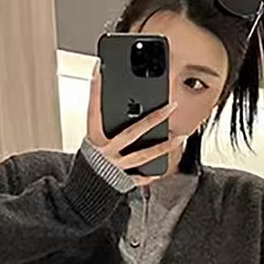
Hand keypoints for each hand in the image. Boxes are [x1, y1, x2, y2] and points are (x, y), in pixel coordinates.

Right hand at [87, 61, 185, 186]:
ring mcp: (117, 167)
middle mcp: (106, 152)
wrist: (83, 193)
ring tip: (180, 137)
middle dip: (154, 118)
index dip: (96, 90)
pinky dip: (152, 173)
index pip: (94, 111)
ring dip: (164, 146)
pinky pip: (141, 177)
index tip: (101, 69)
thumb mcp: (90, 142)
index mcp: (94, 140)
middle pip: (132, 132)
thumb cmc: (88, 165)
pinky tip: (164, 167)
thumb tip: (110, 98)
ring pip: (144, 155)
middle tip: (171, 106)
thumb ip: (101, 125)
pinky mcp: (124, 181)